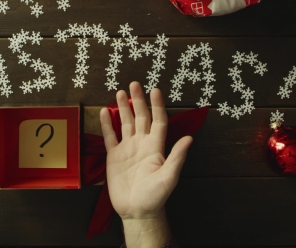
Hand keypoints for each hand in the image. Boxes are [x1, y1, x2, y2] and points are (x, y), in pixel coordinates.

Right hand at [100, 82, 191, 247]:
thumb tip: (190, 138)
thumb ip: (177, 157)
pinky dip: (107, 124)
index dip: (157, 106)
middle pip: (140, 117)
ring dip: (122, 108)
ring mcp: (127, 149)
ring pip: (125, 123)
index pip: (158, 121)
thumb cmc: (156, 196)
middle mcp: (142, 144)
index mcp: (156, 147)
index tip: (155, 90)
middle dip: (137, 100)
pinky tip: (105, 112)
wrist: (137, 211)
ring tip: (119, 92)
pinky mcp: (114, 156)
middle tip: (134, 84)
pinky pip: (110, 136)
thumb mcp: (169, 177)